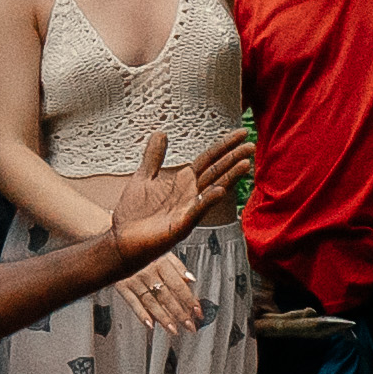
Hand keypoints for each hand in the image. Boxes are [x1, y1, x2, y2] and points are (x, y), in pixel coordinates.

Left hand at [94, 129, 261, 260]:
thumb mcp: (144, 176)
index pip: (209, 159)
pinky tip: (220, 191)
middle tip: (252, 145)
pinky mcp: (180, 227)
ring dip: (229, 177)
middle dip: (233, 158)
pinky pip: (197, 212)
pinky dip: (207, 201)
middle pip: (216, 172)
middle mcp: (191, 195)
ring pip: (213, 190)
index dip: (225, 145)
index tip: (242, 133)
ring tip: (245, 164)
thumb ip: (154, 156)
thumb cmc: (135, 213)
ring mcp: (188, 211)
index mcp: (184, 181)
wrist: (121, 241)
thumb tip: (161, 133)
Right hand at [115, 254, 205, 335]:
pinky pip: (132, 302)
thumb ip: (178, 266)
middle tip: (190, 326)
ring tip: (174, 330)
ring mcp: (133, 279)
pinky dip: (141, 314)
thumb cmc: (143, 246)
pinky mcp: (121, 285)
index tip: (198, 311)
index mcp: (160, 261)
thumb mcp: (162, 250)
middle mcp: (147, 271)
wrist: (117, 243)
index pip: (178, 285)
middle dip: (180, 313)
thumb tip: (191, 280)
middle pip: (166, 296)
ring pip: (151, 302)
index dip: (189, 299)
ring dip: (163, 318)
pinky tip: (150, 324)